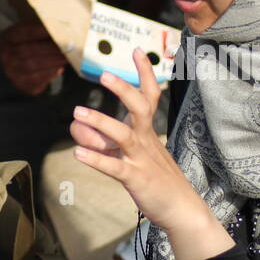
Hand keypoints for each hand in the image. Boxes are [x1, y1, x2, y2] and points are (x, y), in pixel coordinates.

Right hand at [0, 21, 66, 95]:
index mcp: (8, 37)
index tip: (57, 29)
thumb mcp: (34, 34)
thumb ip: (45, 31)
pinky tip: (59, 67)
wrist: (25, 66)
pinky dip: (50, 73)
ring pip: (31, 66)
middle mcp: (6, 55)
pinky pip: (36, 80)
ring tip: (66, 57)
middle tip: (66, 46)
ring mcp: (12, 72)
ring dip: (52, 61)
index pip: (24, 32)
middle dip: (49, 48)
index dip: (41, 31)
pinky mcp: (22, 85)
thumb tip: (63, 30)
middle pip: (27, 50)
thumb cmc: (33, 45)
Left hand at [70, 50, 234, 259]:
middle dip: (123, 89)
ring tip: (77, 113)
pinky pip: (114, 167)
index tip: (137, 50)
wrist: (182, 210)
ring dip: (100, 122)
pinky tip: (77, 154)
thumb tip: (78, 128)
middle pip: (139, 107)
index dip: (144, 73)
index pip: (149, 96)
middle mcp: (146, 141)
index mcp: (149, 133)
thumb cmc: (157, 181)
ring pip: (123, 135)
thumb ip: (104, 141)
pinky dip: (96, 159)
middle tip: (105, 74)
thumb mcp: (131, 156)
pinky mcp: (136, 179)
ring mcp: (141, 159)